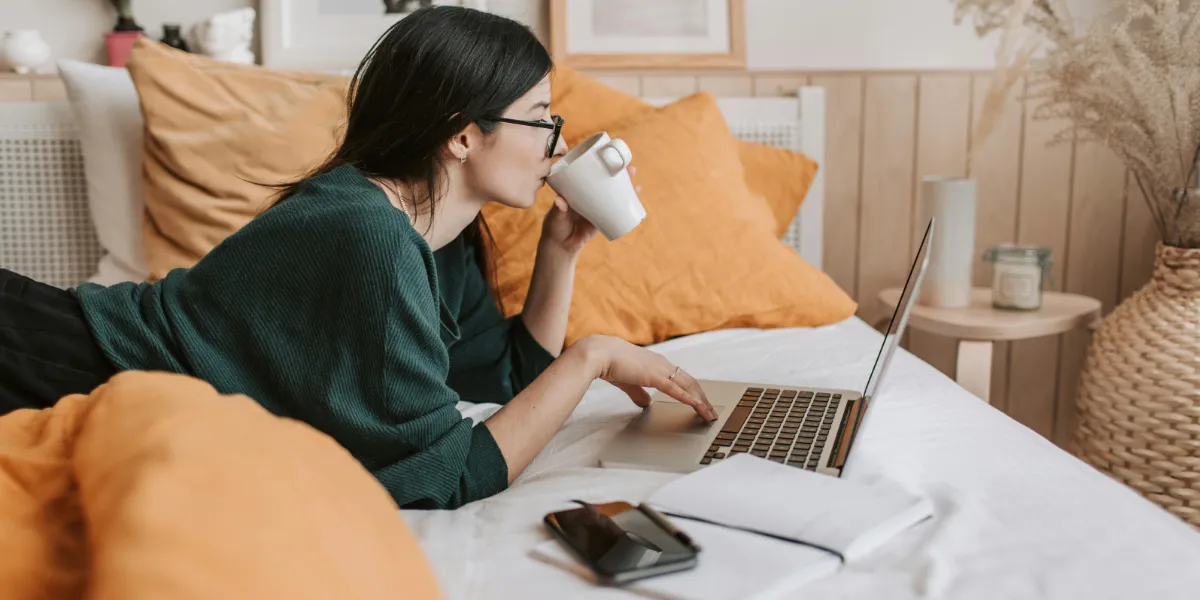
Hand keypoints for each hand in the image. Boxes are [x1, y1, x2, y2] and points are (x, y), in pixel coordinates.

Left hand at [540, 165, 640, 255]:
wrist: (561, 246)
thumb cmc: (554, 226)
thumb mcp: (555, 216)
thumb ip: (558, 210)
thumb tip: (560, 201)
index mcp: (578, 190)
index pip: (592, 173)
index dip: (603, 165)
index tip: (612, 158)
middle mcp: (590, 196)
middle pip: (607, 182)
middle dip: (621, 175)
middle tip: (631, 170)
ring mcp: (597, 207)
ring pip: (614, 195)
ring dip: (626, 190)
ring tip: (637, 187)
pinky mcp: (602, 220)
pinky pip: (616, 212)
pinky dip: (626, 208)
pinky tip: (636, 204)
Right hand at [575, 334, 717, 420]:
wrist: (599, 354)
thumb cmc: (610, 363)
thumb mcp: (628, 382)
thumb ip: (638, 392)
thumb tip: (646, 403)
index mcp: (657, 364)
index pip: (681, 378)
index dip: (692, 391)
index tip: (700, 402)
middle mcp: (663, 364)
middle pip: (690, 382)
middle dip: (703, 398)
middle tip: (711, 412)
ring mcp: (660, 369)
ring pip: (688, 386)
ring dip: (701, 401)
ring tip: (709, 414)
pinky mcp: (655, 376)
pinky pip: (677, 390)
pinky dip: (689, 399)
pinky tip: (698, 407)